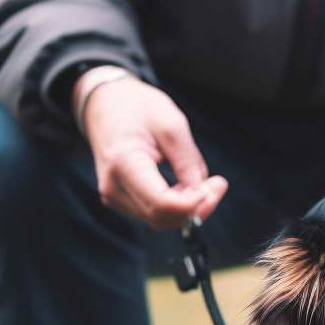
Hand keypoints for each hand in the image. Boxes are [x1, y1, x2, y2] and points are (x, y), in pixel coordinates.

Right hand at [77, 70, 227, 229]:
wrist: (105, 104)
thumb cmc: (139, 108)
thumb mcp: (172, 124)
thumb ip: (188, 162)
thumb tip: (202, 195)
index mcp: (124, 163)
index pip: (162, 203)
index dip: (193, 204)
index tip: (217, 185)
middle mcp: (113, 187)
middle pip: (162, 217)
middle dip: (196, 207)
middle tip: (219, 184)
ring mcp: (113, 196)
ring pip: (160, 220)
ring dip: (187, 208)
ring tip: (206, 183)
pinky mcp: (119, 200)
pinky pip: (154, 213)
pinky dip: (176, 206)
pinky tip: (187, 186)